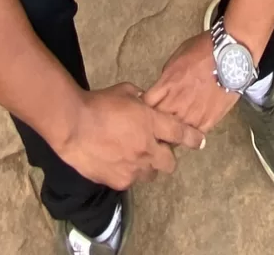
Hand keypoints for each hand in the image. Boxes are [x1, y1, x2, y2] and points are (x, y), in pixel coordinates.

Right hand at [56, 83, 204, 189]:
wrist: (73, 124)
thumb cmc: (98, 103)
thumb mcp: (125, 92)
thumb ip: (140, 100)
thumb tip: (145, 104)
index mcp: (151, 123)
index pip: (180, 133)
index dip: (193, 138)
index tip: (200, 142)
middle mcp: (147, 148)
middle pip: (170, 163)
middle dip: (166, 157)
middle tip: (155, 149)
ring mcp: (134, 168)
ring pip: (150, 173)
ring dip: (146, 165)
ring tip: (130, 155)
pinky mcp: (119, 181)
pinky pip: (130, 180)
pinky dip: (126, 172)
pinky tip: (114, 161)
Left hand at [144, 34, 240, 133]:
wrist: (230, 56)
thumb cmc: (204, 50)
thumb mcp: (176, 58)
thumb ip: (166, 78)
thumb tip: (162, 89)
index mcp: (166, 85)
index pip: (145, 106)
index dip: (144, 108)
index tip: (146, 109)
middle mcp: (176, 103)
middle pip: (157, 123)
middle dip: (155, 124)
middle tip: (157, 125)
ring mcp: (191, 115)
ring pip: (174, 134)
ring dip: (173, 132)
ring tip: (174, 129)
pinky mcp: (207, 122)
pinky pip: (193, 135)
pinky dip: (191, 133)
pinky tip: (191, 128)